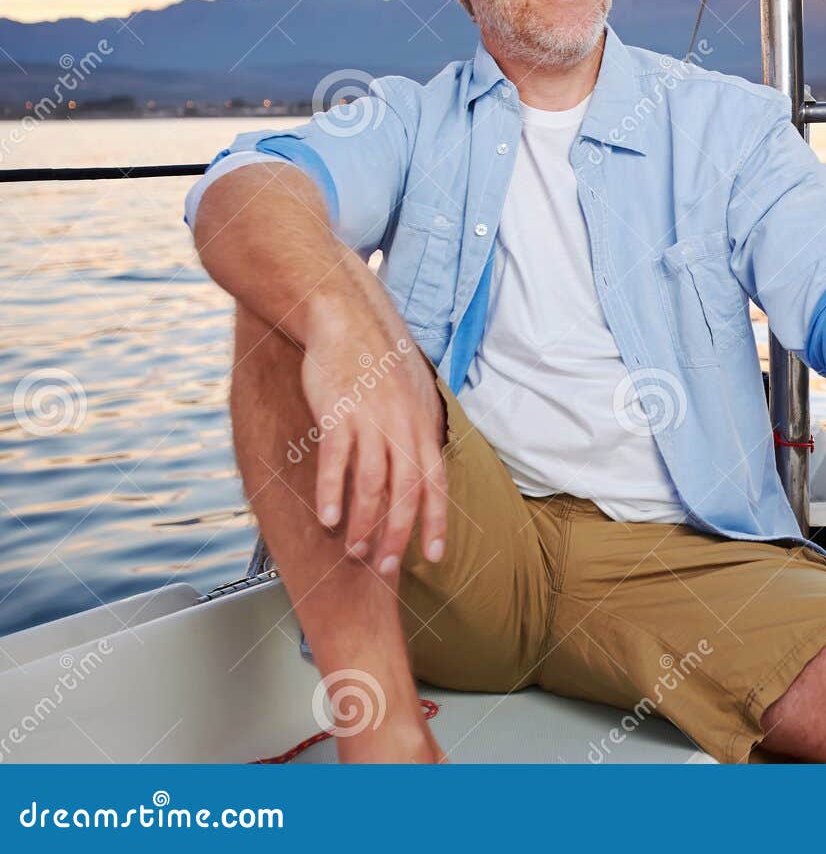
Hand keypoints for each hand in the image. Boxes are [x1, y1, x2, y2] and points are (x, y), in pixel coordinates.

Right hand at [299, 303, 447, 575]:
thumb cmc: (376, 361)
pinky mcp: (338, 414)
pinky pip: (336, 462)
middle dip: (399, 535)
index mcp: (422, 425)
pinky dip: (332, 494)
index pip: (436, 482)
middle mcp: (402, 426)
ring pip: (372, 484)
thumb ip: (415, 432)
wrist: (345, 319)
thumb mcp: (411, 395)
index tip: (435, 556)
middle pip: (406, 491)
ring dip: (364, 523)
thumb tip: (420, 468)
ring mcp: (371, 420)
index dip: (436, 521)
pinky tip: (327, 520)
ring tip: (355, 553)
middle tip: (388, 567)